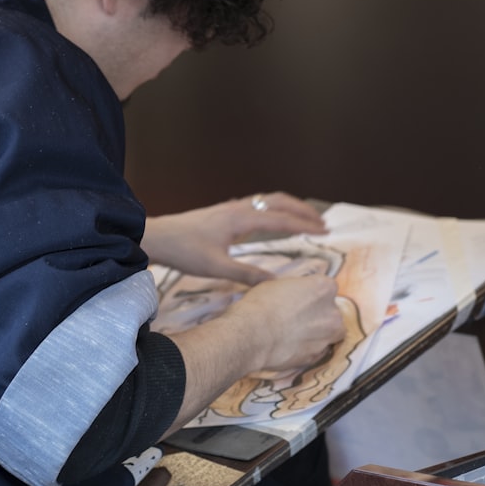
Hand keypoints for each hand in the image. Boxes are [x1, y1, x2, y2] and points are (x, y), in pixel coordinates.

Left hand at [142, 192, 326, 284]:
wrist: (159, 237)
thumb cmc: (185, 252)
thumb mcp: (217, 267)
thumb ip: (247, 275)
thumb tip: (276, 284)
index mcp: (241, 218)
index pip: (281, 219)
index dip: (305, 225)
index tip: (326, 231)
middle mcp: (238, 208)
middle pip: (278, 201)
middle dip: (302, 210)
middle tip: (323, 223)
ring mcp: (230, 208)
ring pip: (267, 201)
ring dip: (288, 207)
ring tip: (305, 218)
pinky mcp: (223, 212)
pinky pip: (256, 205)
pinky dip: (273, 209)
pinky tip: (273, 219)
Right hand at [232, 274, 346, 373]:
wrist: (252, 335)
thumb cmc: (261, 304)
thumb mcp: (277, 284)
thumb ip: (295, 289)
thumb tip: (294, 294)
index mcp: (324, 288)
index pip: (327, 287)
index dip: (312, 293)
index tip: (301, 298)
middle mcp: (332, 313)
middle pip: (332, 313)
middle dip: (319, 315)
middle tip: (298, 317)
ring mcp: (327, 337)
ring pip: (329, 334)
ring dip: (317, 334)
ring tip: (295, 334)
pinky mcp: (317, 357)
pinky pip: (316, 351)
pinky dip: (307, 349)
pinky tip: (291, 346)